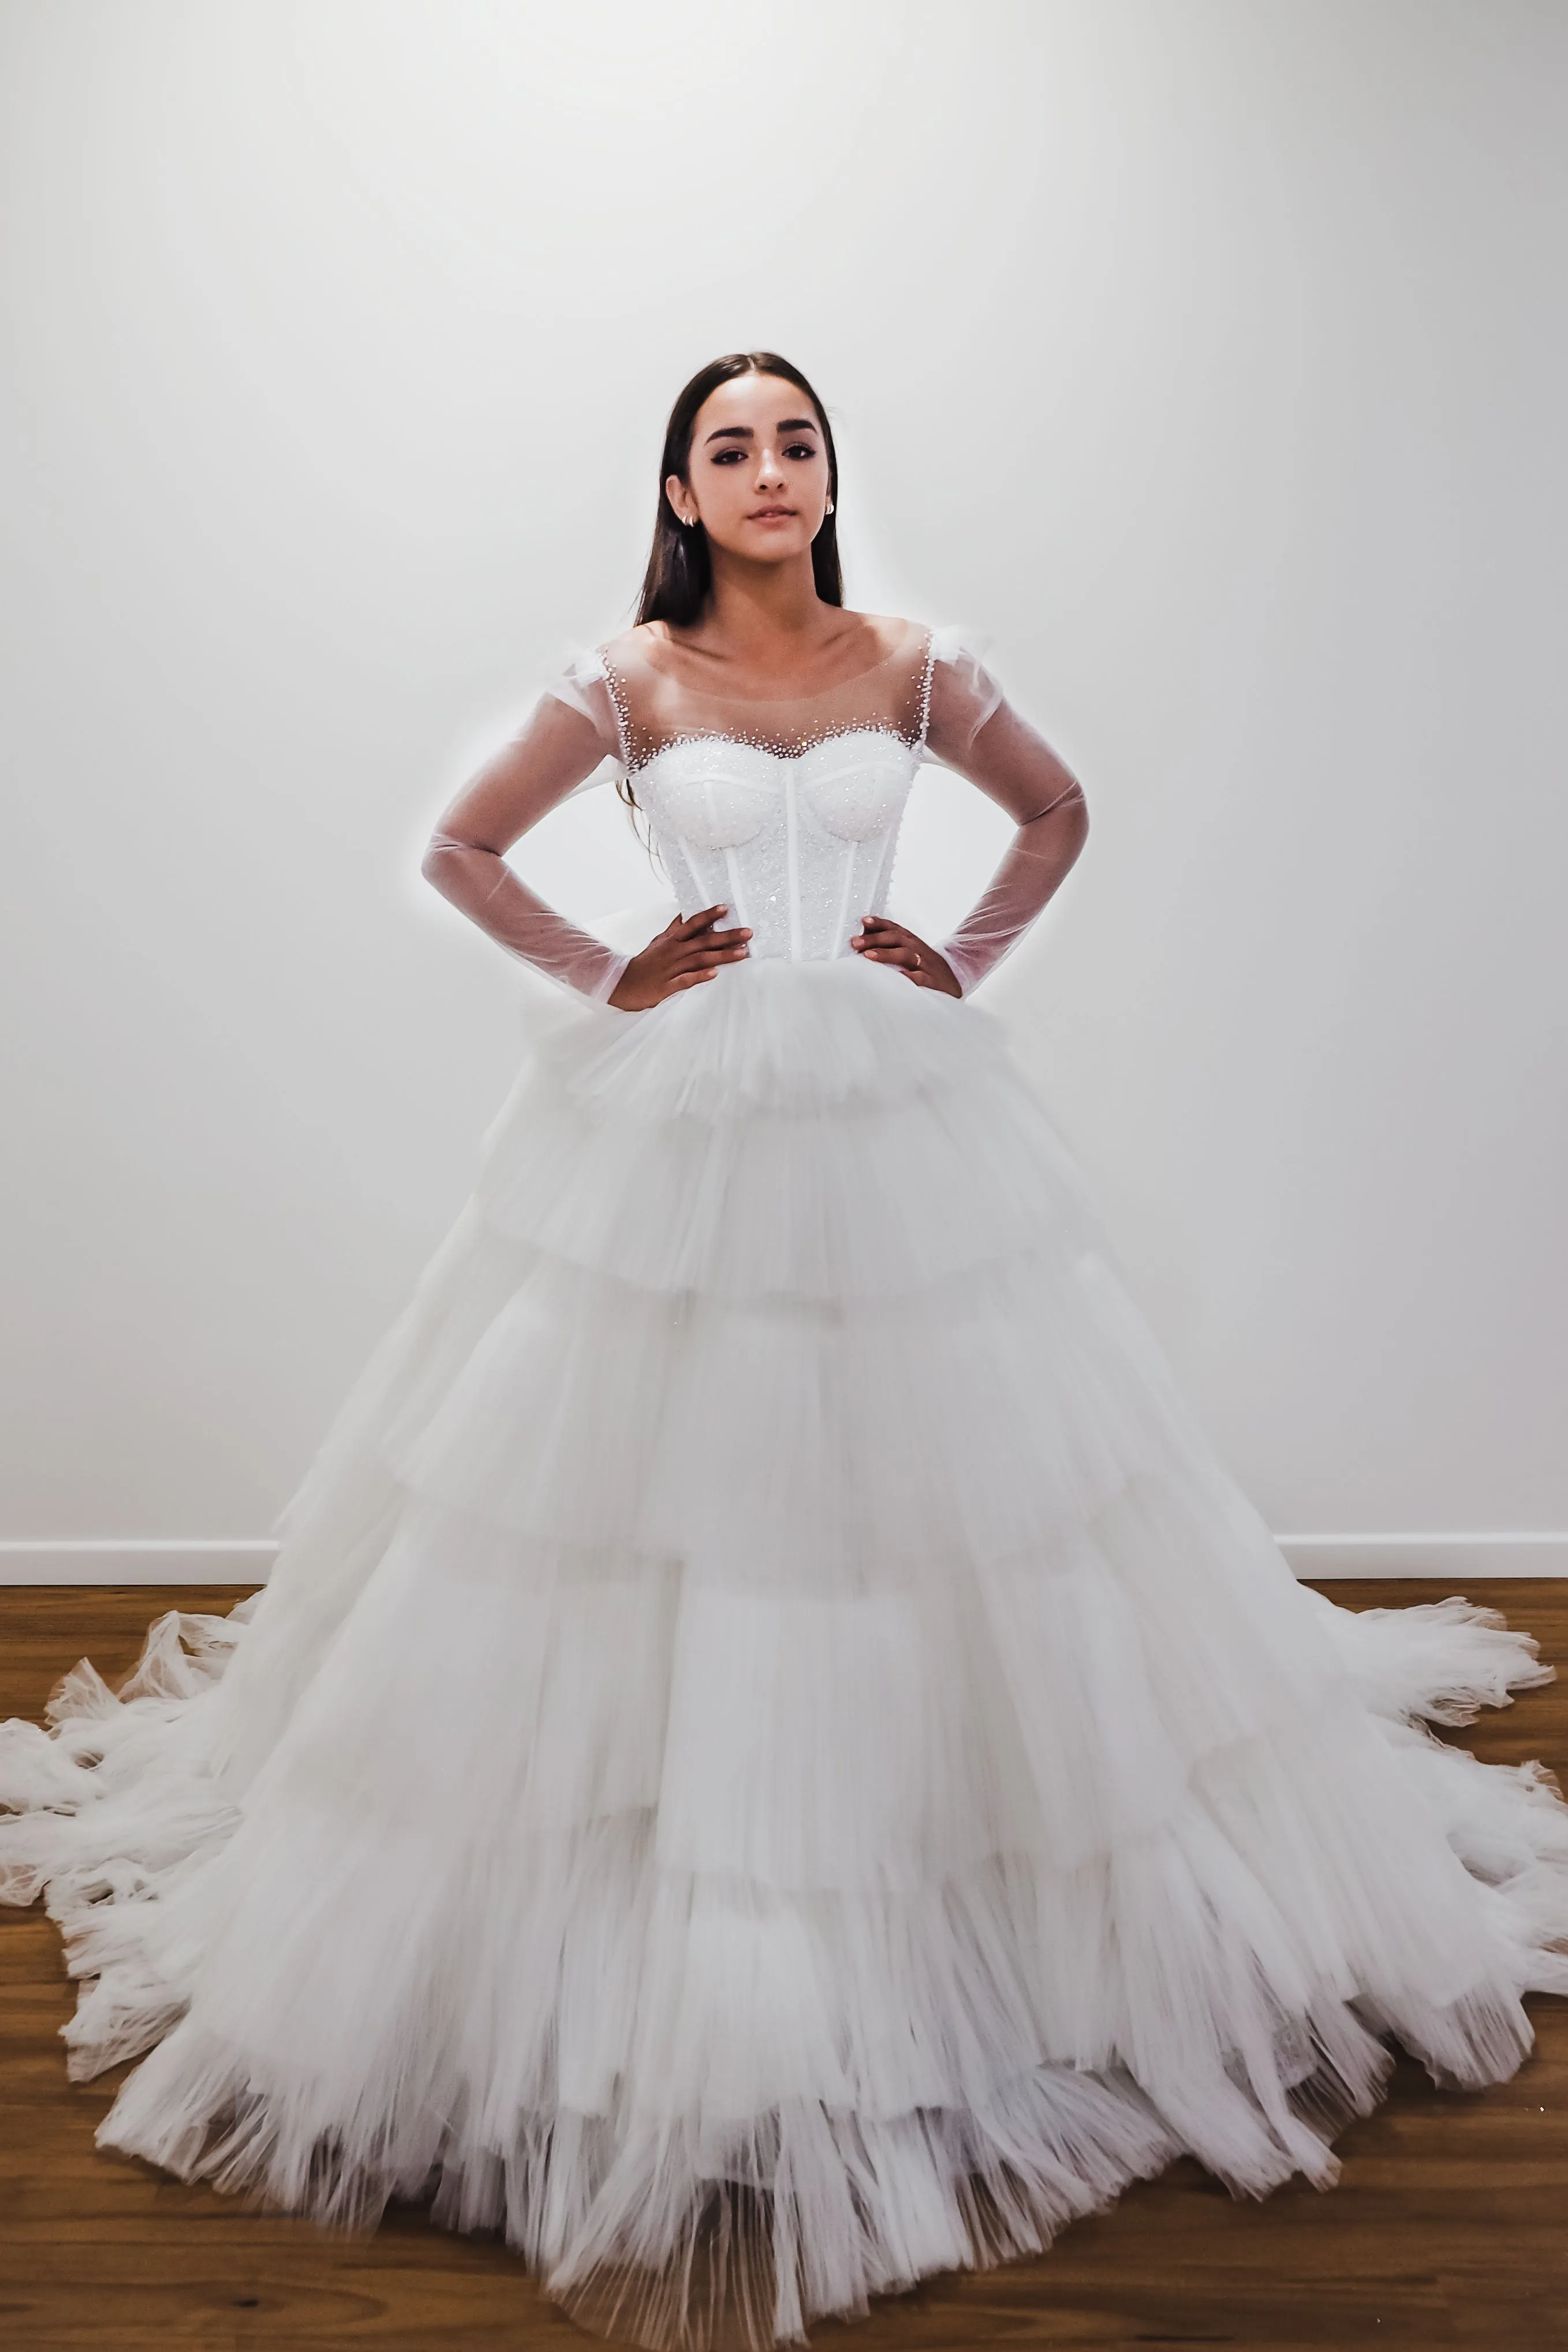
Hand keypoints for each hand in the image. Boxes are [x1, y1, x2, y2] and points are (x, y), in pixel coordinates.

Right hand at [608, 904, 751, 1009]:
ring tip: (742, 953)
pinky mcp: (668, 986)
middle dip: (727, 936)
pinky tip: (715, 973)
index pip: (693, 924)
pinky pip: (686, 980)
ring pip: (700, 959)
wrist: (623, 984)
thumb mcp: (658, 941)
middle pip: (704, 941)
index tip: (726, 909)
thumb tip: (683, 914)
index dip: (709, 916)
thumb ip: (673, 929)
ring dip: (722, 956)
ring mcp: (672, 968)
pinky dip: (700, 976)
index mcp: (672, 940)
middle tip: (748, 932)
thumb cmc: (645, 963)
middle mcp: (674, 952)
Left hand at [850, 915, 960, 995]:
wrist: (955, 982)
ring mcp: (925, 965)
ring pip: (905, 955)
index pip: (894, 928)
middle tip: (855, 942)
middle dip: (875, 939)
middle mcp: (917, 949)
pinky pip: (920, 978)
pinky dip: (909, 977)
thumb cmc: (925, 967)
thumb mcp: (909, 953)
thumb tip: (861, 941)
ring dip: (886, 954)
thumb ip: (888, 947)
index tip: (863, 921)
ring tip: (868, 956)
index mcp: (911, 942)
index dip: (879, 923)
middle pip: (896, 938)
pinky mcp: (932, 981)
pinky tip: (898, 977)